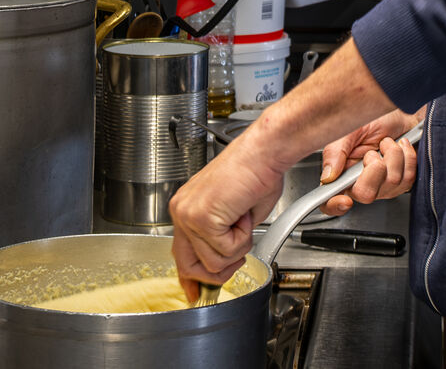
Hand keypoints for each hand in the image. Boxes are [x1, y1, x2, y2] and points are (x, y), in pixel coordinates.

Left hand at [168, 136, 285, 302]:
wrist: (264, 152)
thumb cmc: (257, 172)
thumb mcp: (234, 214)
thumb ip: (220, 238)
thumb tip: (221, 263)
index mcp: (186, 208)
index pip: (181, 252)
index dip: (189, 277)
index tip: (194, 293)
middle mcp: (181, 211)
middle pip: (189, 266)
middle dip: (219, 271)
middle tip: (239, 257)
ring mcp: (189, 215)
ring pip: (213, 263)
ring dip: (238, 247)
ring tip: (242, 218)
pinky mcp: (202, 218)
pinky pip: (226, 251)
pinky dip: (243, 238)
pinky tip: (243, 214)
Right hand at [318, 107, 422, 216]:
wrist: (399, 111)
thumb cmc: (373, 119)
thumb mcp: (349, 130)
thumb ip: (335, 153)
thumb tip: (327, 177)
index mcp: (341, 172)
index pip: (329, 201)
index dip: (334, 206)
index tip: (345, 201)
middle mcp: (360, 183)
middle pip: (366, 194)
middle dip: (375, 169)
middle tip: (374, 152)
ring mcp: (383, 186)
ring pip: (391, 184)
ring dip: (393, 156)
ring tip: (387, 143)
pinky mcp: (402, 182)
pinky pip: (408, 179)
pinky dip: (407, 157)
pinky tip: (401, 147)